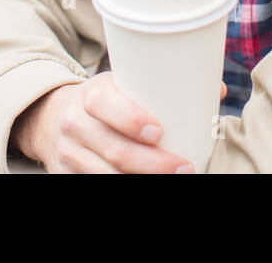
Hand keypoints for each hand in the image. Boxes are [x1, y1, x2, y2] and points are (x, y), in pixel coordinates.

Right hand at [13, 72, 193, 173]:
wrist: (54, 118)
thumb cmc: (105, 102)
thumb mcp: (122, 85)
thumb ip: (163, 88)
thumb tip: (217, 89)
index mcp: (91, 94)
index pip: (104, 105)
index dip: (130, 119)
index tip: (159, 132)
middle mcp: (75, 123)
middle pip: (113, 150)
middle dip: (153, 164)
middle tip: (185, 168)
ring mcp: (69, 153)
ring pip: (106, 175)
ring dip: (142, 181)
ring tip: (174, 179)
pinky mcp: (66, 175)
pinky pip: (95, 185)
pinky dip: (124, 186)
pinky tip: (148, 186)